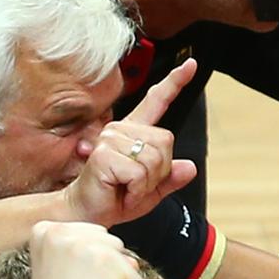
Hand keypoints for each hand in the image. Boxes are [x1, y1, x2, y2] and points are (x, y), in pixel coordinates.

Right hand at [66, 59, 197, 227]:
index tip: (191, 65)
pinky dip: (137, 190)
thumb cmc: (114, 198)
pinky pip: (140, 173)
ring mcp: (110, 140)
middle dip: (159, 171)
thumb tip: (189, 167)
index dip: (175, 82)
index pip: (157, 101)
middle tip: (137, 184)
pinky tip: (122, 191)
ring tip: (128, 189)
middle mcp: (121, 130)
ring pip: (154, 159)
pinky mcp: (104, 154)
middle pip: (166, 142)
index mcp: (133, 132)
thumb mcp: (150, 190)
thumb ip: (170, 178)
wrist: (87, 214)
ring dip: (147, 184)